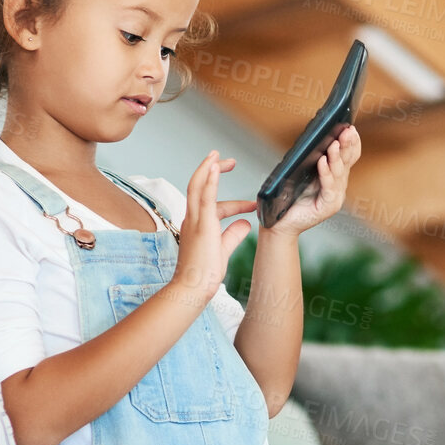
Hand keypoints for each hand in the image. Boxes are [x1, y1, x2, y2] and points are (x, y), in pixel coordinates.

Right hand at [168, 150, 257, 303]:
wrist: (192, 289)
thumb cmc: (203, 275)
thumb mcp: (223, 250)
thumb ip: (233, 235)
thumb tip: (246, 224)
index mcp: (197, 226)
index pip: (214, 206)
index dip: (235, 204)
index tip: (252, 206)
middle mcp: (193, 219)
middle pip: (199, 186)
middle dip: (211, 170)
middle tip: (226, 159)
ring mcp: (195, 221)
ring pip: (197, 186)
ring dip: (207, 168)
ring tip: (218, 155)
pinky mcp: (201, 225)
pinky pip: (204, 197)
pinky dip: (209, 180)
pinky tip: (215, 166)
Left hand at [268, 126, 360, 236]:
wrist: (278, 222)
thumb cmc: (287, 197)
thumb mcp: (301, 173)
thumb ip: (312, 159)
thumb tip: (317, 137)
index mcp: (335, 177)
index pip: (349, 157)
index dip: (352, 143)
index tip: (351, 127)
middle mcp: (338, 187)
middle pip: (347, 162)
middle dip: (348, 145)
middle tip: (348, 130)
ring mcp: (335, 197)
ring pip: (339, 173)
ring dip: (336, 156)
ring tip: (334, 143)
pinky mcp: (327, 207)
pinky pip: (328, 186)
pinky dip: (325, 172)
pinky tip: (323, 161)